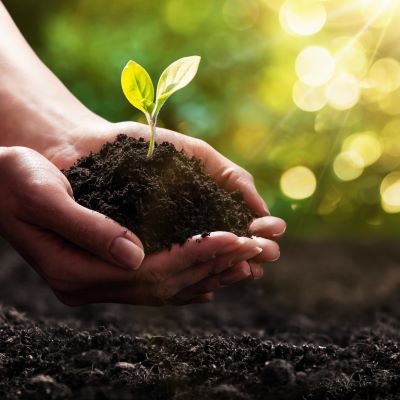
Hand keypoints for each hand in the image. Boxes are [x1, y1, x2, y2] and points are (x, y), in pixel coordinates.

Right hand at [0, 146, 275, 305]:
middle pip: (163, 283)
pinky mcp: (103, 270)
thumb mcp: (43, 195)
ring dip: (206, 273)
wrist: (3, 181)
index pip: (148, 272)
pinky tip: (211, 277)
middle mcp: (88, 284)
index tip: (234, 237)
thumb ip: (88, 229)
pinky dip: (186, 278)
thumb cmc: (17, 178)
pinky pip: (153, 282)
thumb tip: (136, 256)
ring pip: (163, 287)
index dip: (194, 255)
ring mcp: (96, 281)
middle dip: (212, 265)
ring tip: (245, 262)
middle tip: (255, 249)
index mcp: (73, 271)